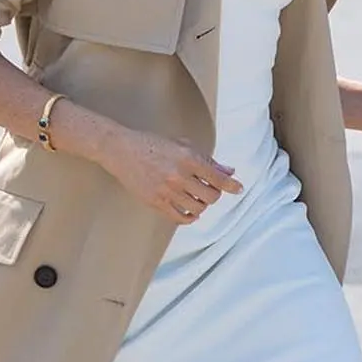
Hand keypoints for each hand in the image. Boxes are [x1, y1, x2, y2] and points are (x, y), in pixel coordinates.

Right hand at [100, 126, 241, 223]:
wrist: (122, 150)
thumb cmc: (152, 144)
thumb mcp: (182, 145)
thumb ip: (207, 160)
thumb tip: (228, 171)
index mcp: (188, 158)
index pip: (218, 177)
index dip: (232, 185)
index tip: (239, 189)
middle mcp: (179, 176)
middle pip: (211, 196)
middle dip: (214, 194)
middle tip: (209, 189)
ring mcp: (167, 191)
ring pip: (198, 208)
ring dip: (201, 204)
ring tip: (196, 197)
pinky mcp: (156, 202)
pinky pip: (180, 217)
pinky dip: (190, 217)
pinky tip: (190, 211)